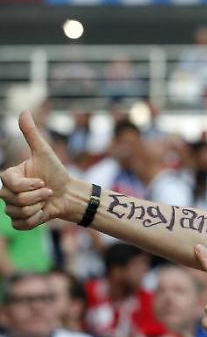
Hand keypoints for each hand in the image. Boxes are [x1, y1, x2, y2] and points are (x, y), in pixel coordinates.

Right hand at [0, 112, 70, 229]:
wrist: (69, 194)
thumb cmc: (56, 173)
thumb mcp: (44, 152)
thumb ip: (31, 134)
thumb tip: (23, 111)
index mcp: (8, 177)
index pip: (11, 185)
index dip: (29, 185)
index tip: (42, 181)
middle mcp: (7, 192)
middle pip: (15, 200)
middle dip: (37, 196)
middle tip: (47, 191)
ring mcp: (12, 208)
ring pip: (19, 212)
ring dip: (38, 207)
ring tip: (45, 201)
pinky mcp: (20, 222)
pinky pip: (21, 225)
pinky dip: (36, 220)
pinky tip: (43, 212)